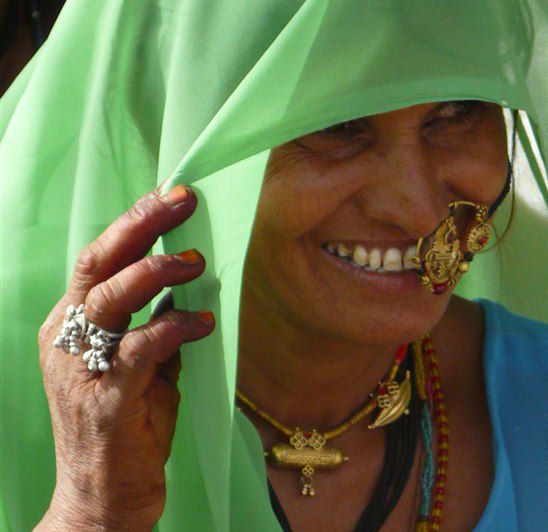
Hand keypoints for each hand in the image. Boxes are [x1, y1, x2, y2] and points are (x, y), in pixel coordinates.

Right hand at [34, 185, 213, 530]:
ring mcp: (81, 369)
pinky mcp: (105, 399)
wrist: (103, 500)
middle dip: (141, 226)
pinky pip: (140, 348)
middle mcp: (66, 340)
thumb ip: (155, 329)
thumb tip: (189, 293)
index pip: (98, 260)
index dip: (134, 224)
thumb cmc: (126, 429)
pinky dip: (174, 327)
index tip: (171, 196)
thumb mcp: (142, 369)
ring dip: (156, 272)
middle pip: (98, 265)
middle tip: (183, 202)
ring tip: (196, 262)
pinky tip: (203, 323)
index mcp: (71, 326)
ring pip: (110, 299)